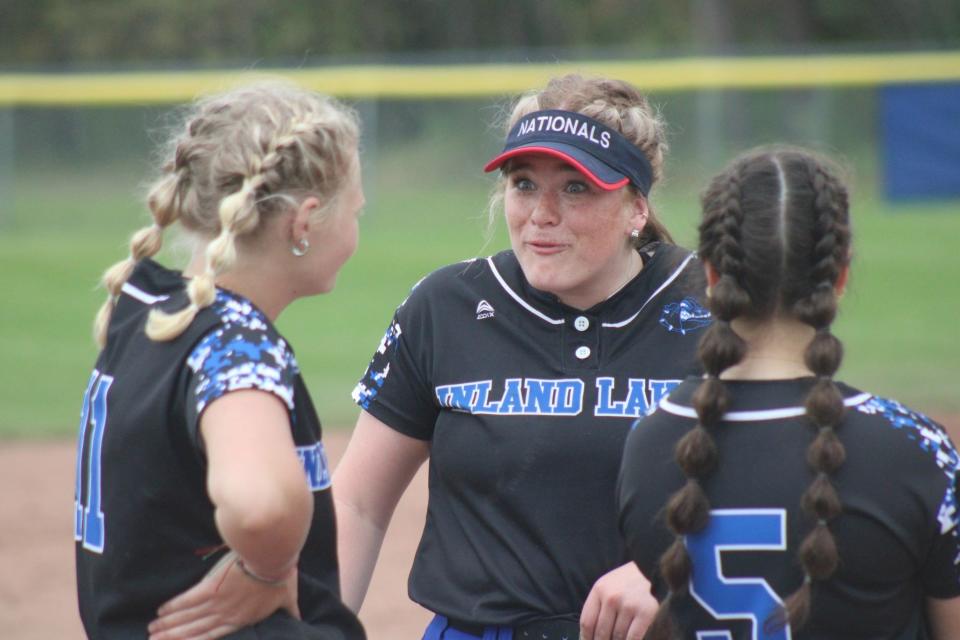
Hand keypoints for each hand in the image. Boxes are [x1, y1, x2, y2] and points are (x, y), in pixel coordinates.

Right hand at [147, 551, 299, 639]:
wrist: (273, 556)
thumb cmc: (282, 575)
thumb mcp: (288, 597)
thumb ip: (291, 611)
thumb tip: (301, 620)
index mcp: (243, 619)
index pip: (213, 636)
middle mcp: (227, 615)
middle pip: (195, 630)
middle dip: (174, 637)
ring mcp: (218, 602)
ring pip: (188, 617)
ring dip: (169, 625)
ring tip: (153, 630)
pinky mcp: (212, 586)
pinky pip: (189, 600)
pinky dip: (175, 606)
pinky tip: (162, 611)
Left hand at [580, 562, 656, 639]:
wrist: (646, 571)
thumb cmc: (621, 585)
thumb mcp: (603, 589)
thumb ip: (594, 610)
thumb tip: (586, 638)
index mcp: (599, 590)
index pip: (587, 623)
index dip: (587, 638)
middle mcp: (613, 597)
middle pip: (601, 632)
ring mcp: (629, 605)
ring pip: (617, 636)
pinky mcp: (646, 613)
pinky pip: (633, 638)